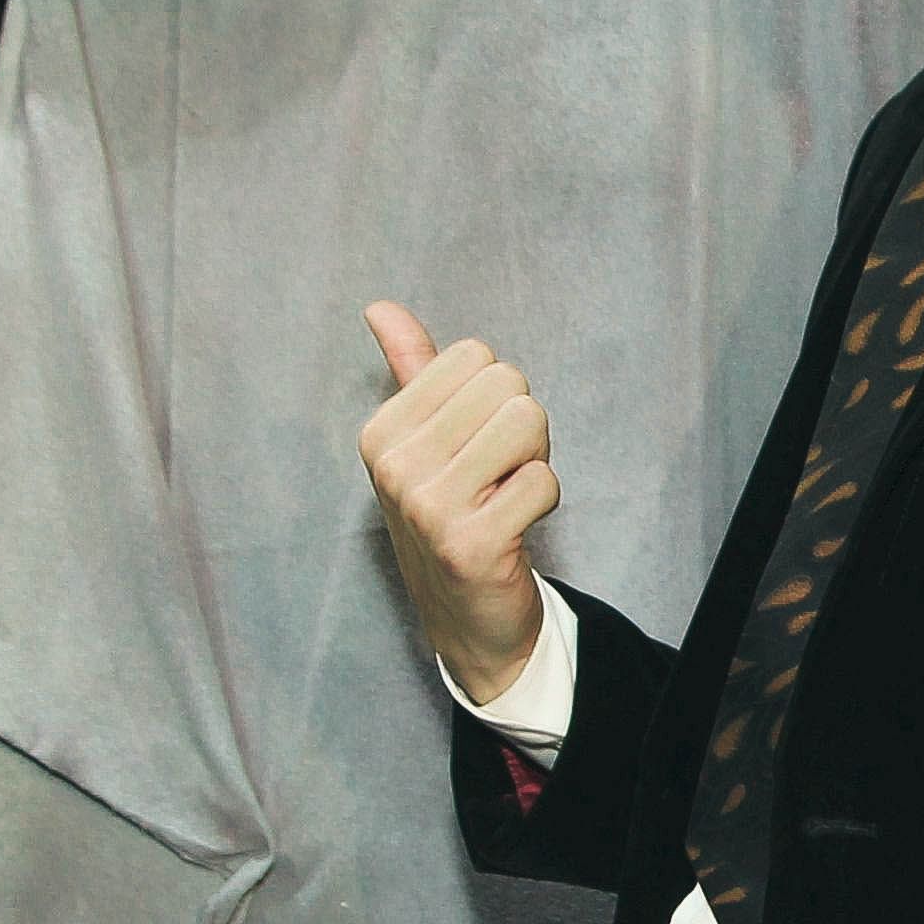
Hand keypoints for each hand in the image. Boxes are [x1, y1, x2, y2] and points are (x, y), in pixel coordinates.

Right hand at [357, 302, 560, 704]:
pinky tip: (513, 529)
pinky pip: (543, 481)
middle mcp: (394, 466)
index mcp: (381, 432)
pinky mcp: (469, 545)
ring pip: (528, 423)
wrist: (466, 616)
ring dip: (533, 461)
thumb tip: (380, 307)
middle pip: (508, 383)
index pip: (476, 356)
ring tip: (504, 497)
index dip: (494, 398)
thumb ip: (411, 369)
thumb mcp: (423, 441)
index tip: (475, 447)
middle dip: (520, 428)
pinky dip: (543, 502)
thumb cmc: (452, 514)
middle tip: (495, 476)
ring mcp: (427, 508)